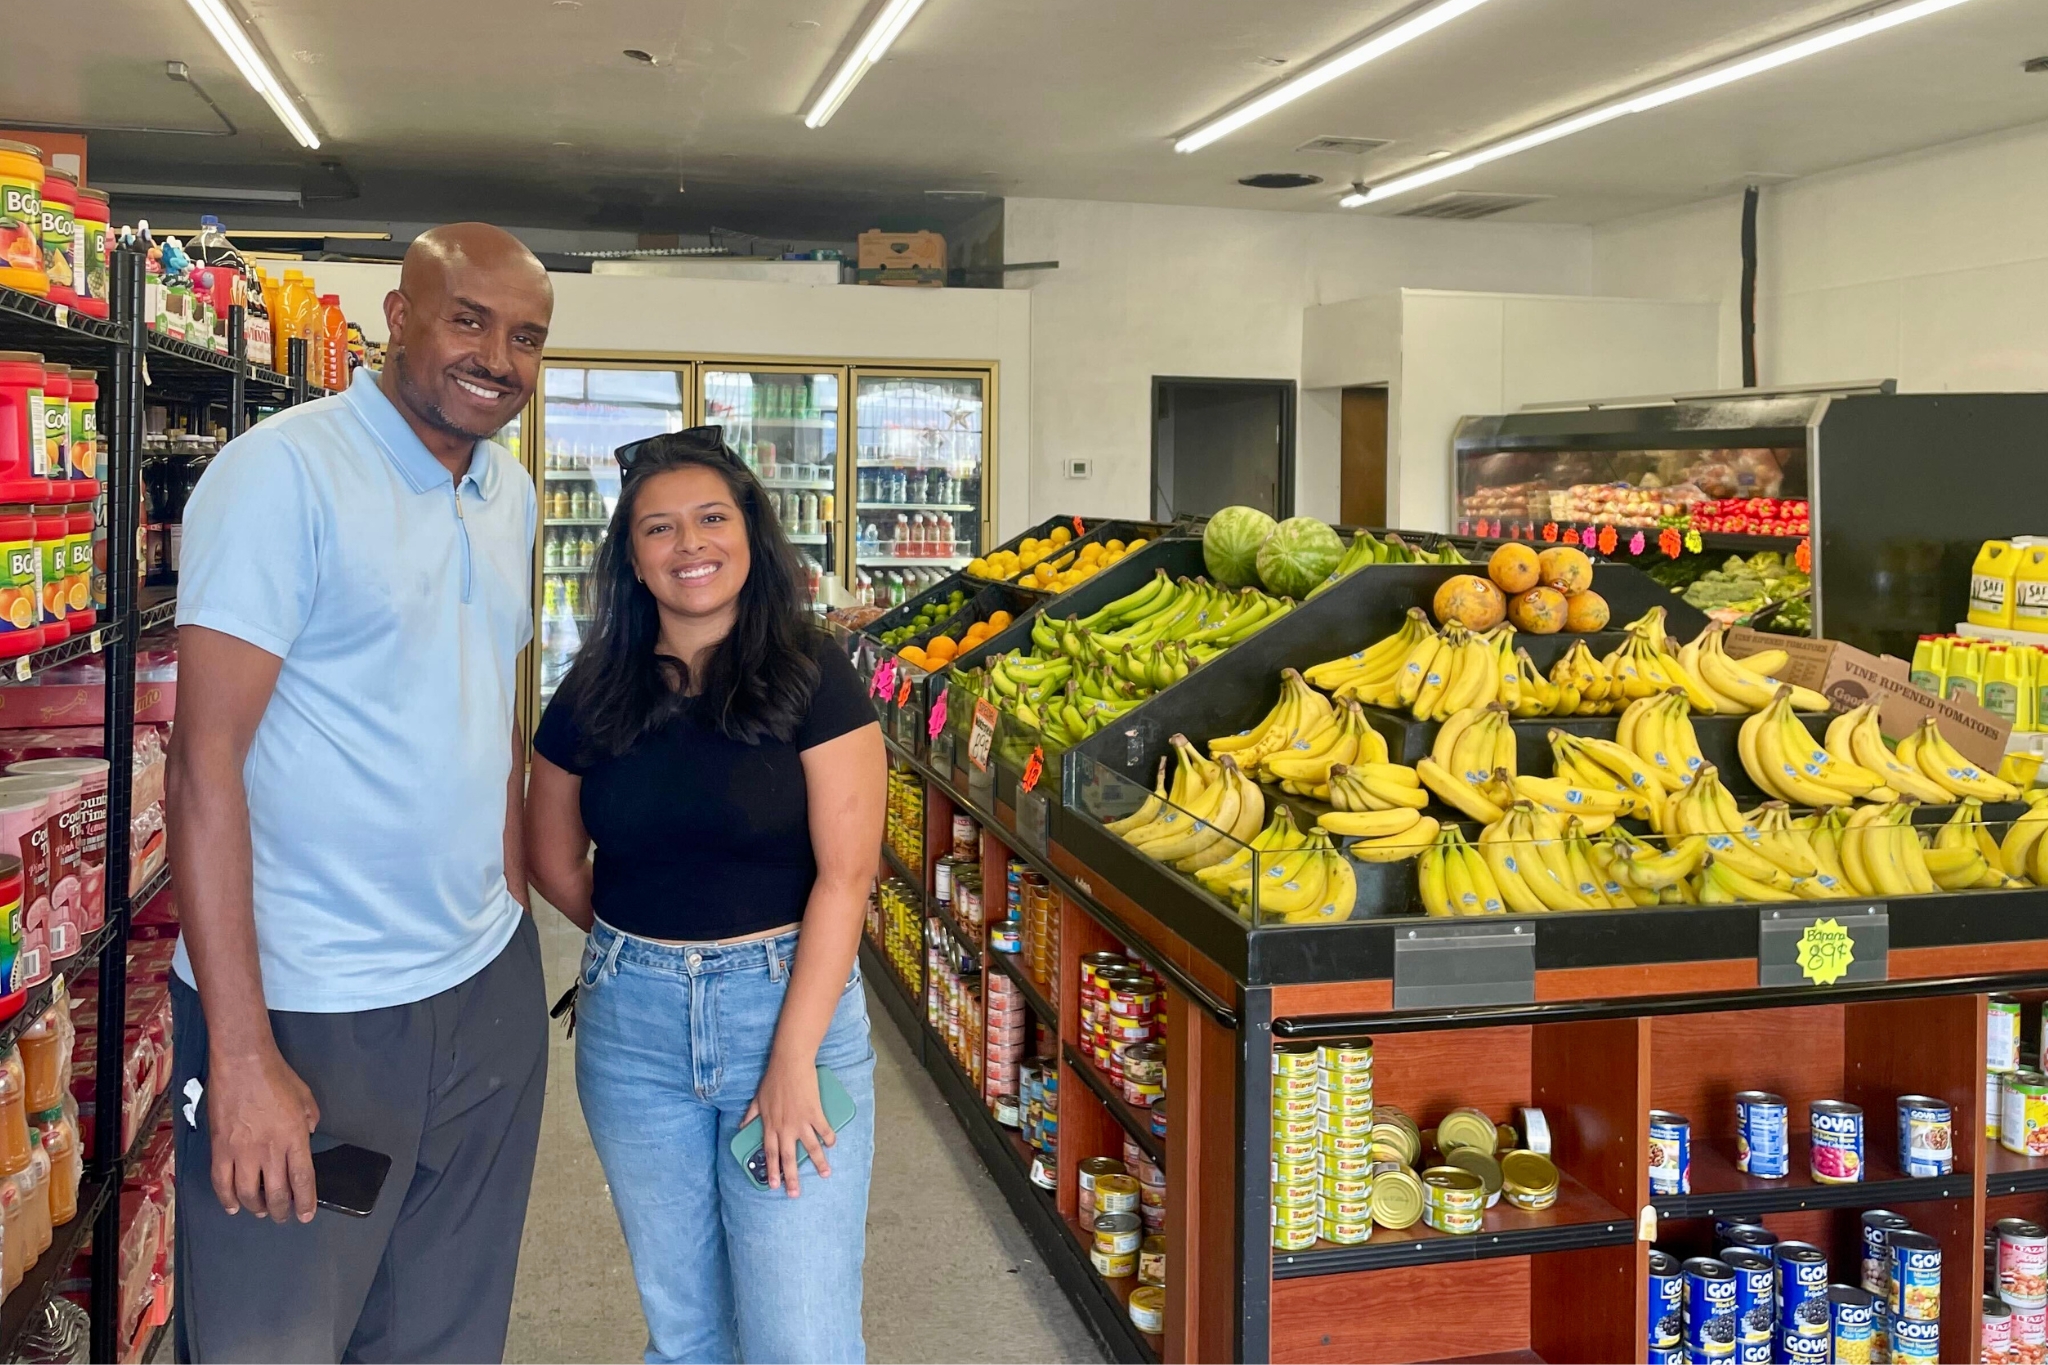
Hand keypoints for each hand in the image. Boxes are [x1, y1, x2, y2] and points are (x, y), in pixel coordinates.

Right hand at [207, 1046, 320, 1222]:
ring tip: (260, 1211)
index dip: (305, 1201)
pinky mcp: (219, 1148)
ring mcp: (241, 1152)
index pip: (302, 1179)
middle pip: (275, 1193)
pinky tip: (233, 1206)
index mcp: (294, 1138)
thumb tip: (305, 1136)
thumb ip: (308, 1121)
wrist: (242, 1062)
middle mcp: (269, 1150)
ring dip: (255, 1208)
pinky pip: (220, 1182)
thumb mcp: (306, 1097)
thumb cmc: (277, 1076)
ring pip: (247, 1194)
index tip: (306, 1215)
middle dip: (281, 1211)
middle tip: (283, 1216)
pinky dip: (226, 1198)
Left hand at [742, 1051, 833, 1197]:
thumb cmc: (773, 1080)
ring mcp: (801, 1122)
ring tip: (825, 1174)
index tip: (774, 1186)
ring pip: (810, 1148)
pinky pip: (823, 1130)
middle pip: (788, 1157)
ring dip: (818, 1163)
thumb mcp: (757, 1099)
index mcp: (770, 1126)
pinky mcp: (814, 1112)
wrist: (789, 1064)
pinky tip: (832, 1145)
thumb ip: (750, 1115)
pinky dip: (829, 1138)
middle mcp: (785, 1128)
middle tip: (794, 1194)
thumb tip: (741, 1126)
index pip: (769, 1154)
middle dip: (792, 1178)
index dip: (772, 1170)